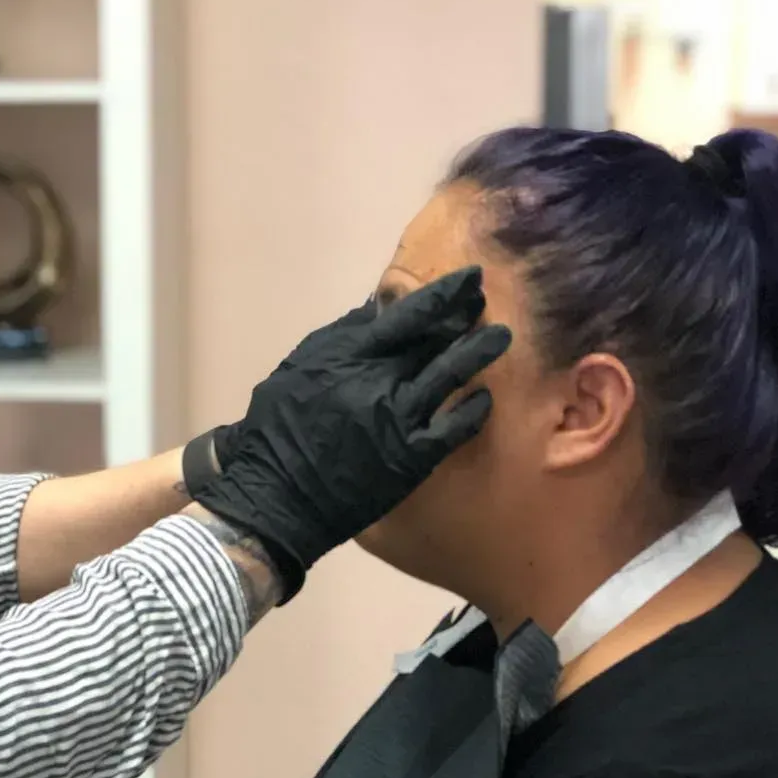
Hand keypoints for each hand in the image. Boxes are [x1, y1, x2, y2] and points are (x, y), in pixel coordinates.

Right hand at [191, 266, 510, 601]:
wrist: (275, 497)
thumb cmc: (276, 432)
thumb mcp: (295, 371)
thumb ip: (337, 340)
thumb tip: (375, 311)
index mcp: (345, 356)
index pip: (405, 315)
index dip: (442, 295)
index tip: (468, 280)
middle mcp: (377, 380)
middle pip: (433, 339)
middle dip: (464, 316)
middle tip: (485, 302)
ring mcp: (398, 418)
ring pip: (451, 374)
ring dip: (479, 352)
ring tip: (501, 336)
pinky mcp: (412, 457)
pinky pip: (454, 428)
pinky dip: (473, 411)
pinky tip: (485, 399)